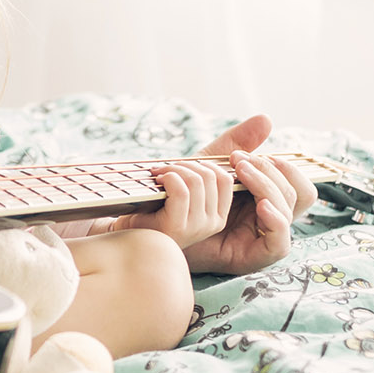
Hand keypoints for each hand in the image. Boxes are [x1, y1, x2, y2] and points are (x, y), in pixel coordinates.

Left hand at [108, 159, 231, 247]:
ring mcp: (196, 226)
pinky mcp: (177, 226)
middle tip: (166, 168)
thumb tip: (242, 138)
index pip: (226, 179)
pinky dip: (168, 177)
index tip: (186, 166)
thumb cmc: (156, 210)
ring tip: (159, 173)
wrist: (131, 234)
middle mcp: (213, 223)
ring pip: (196, 180)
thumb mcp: (187, 193)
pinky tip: (157, 181)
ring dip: (173, 168)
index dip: (207, 164)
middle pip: (210, 176)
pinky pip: (180, 190)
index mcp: (218, 215)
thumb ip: (204, 176)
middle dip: (186, 164)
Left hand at [177, 115, 317, 275]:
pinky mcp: (238, 258)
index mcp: (266, 206)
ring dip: (267, 186)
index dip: (287, 169)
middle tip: (240, 161)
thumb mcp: (211, 164)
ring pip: (286, 216)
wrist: (149, 219)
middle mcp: (265, 227)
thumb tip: (266, 119)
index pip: (301, 190)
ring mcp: (253, 245)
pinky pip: (277, 244)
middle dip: (271, 174)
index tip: (256, 154)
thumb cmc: (180, 194)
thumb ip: (238, 143)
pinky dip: (271, 219)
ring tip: (241, 172)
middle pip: (296, 199)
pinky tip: (252, 200)